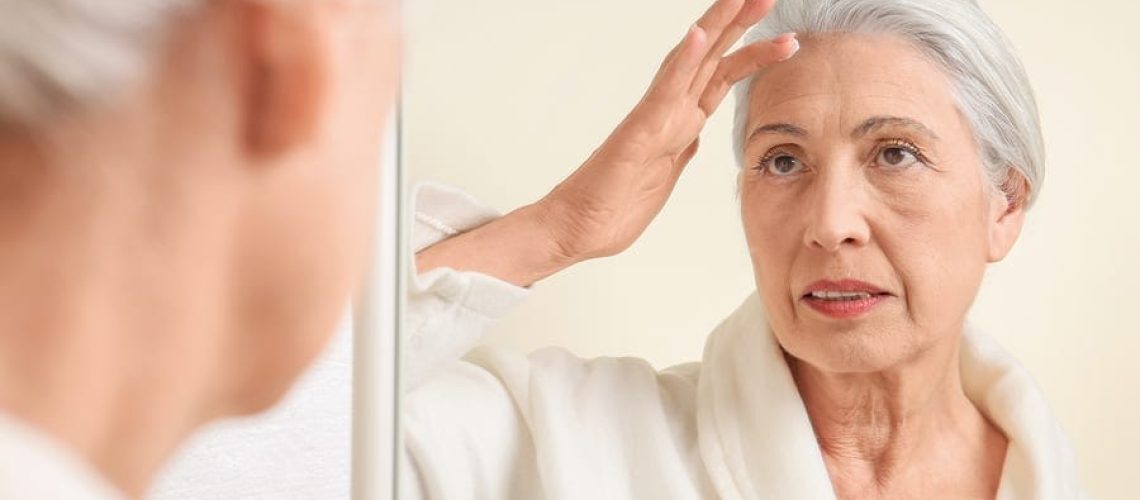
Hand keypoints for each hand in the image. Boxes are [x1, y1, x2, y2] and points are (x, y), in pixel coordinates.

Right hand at [539, 0, 797, 261]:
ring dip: (717, 26)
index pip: (719, 79)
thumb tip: (694, 138)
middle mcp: (667, 113)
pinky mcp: (639, 133)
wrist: (575, 229)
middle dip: (742, 25)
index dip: (753, 55)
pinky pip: (665, 91)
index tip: (787, 40)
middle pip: (712, 59)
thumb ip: (679, 153)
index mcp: (677, 124)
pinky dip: (682, 61)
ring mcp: (653, 119)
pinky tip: (698, 35)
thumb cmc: (610, 209)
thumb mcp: (663, 179)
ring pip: (691, 62)